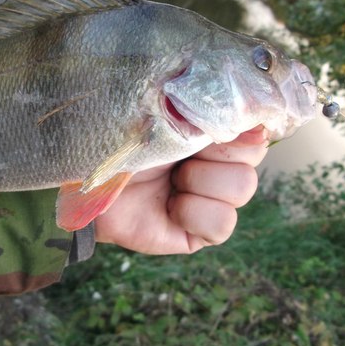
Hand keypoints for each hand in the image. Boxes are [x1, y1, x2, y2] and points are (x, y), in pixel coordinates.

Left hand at [94, 127, 268, 253]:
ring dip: (199, 180)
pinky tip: (168, 206)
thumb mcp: (164, 115)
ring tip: (169, 179)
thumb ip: (208, 112)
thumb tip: (257, 118)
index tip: (209, 123)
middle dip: (213, 151)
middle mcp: (216, 167)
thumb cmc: (122, 141)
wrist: (87, 181)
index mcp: (212, 135)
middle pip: (251, 160)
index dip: (238, 126)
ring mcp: (209, 201)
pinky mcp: (199, 233)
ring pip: (242, 188)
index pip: (254, 129)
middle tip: (178, 151)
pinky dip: (193, 212)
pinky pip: (222, 224)